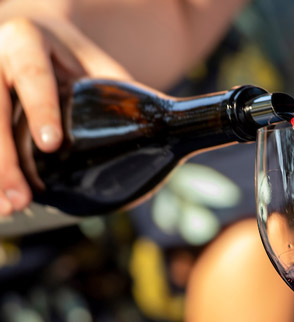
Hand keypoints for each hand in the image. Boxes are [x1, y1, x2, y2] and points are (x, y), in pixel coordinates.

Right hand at [0, 5, 129, 214]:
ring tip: (9, 210)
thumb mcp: (100, 67)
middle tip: (22, 200)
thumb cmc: (77, 62)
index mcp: (29, 41)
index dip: (40, 108)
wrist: (41, 45)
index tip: (51, 144)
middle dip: (3, 158)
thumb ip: (127, 97)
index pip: (31, 73)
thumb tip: (179, 139)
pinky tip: (1, 199)